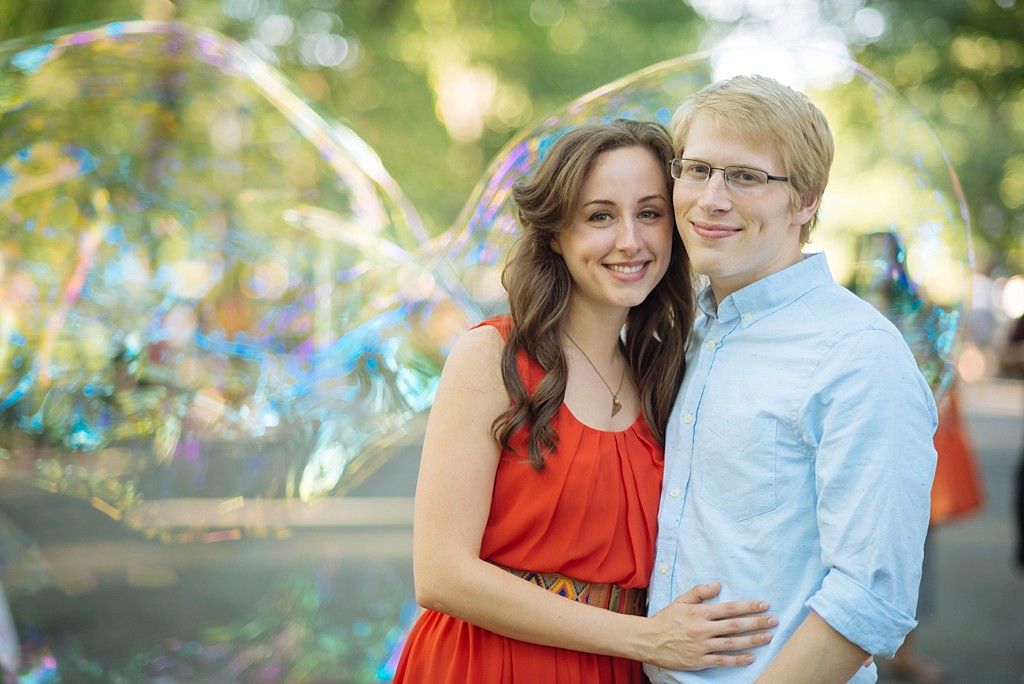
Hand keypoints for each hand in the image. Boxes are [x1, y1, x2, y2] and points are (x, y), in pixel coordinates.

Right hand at [643, 582, 775, 669]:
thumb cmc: (665, 619)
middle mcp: (702, 629)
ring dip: (752, 640)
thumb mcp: (680, 601)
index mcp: (699, 612)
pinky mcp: (698, 661)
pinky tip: (751, 657)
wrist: (647, 640)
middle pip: (735, 625)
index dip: (748, 607)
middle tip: (774, 620)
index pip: (729, 608)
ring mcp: (701, 646)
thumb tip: (717, 585)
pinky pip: (722, 661)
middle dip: (756, 622)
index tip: (764, 605)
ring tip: (768, 637)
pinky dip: (737, 659)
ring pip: (732, 643)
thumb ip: (699, 592)